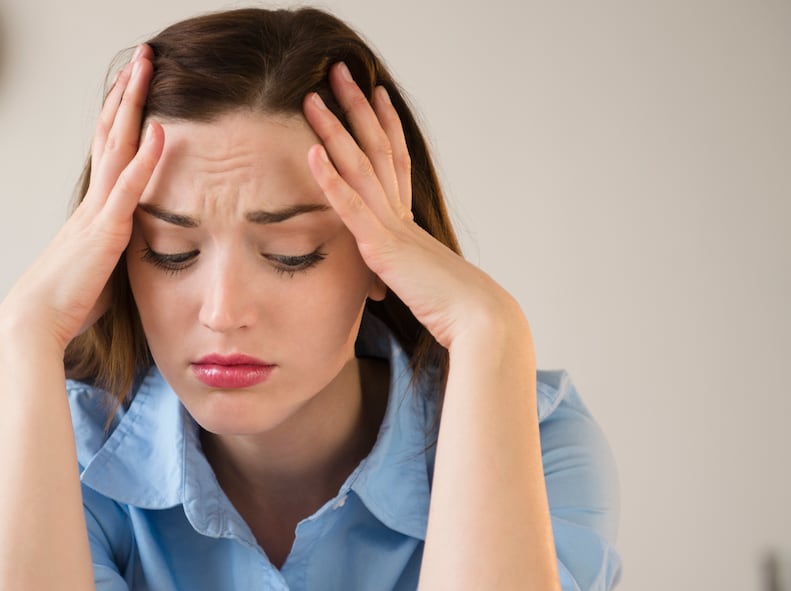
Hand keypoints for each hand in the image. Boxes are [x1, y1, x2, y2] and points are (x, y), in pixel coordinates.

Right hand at [0, 45, 162, 349]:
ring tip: (147, 67)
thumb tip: (125, 258)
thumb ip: (114, 256)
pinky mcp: (105, 230)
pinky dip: (145, 156)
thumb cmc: (64, 306)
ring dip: (133, 104)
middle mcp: (92, 202)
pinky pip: (128, 186)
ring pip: (117, 145)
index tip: (132, 86)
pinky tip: (160, 129)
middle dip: (127, 93)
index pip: (109, 152)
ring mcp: (97, 211)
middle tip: (141, 57)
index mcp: (91, 211)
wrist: (33, 322)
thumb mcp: (98, 273)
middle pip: (110, 133)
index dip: (121, 116)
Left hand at [302, 63, 528, 351]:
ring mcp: (392, 227)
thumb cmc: (454, 311)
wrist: (479, 320)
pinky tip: (312, 152)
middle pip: (377, 147)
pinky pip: (352, 206)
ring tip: (313, 98)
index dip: (384, 125)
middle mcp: (402, 214)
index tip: (376, 93)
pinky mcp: (383, 247)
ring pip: (360, 167)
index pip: (396, 160)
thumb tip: (396, 282)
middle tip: (340, 70)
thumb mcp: (422, 286)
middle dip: (356, 107)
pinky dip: (330, 178)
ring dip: (334, 130)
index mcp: (411, 222)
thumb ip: (404, 276)